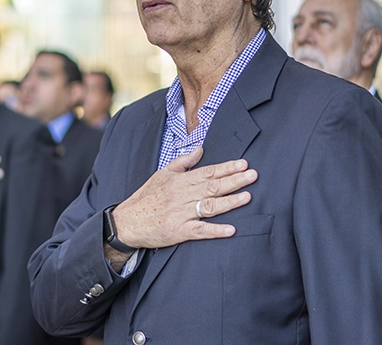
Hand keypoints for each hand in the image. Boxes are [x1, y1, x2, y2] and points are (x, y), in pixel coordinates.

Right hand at [111, 146, 256, 250]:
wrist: (128, 221)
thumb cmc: (146, 197)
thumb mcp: (162, 173)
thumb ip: (183, 162)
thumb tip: (200, 149)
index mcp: (180, 181)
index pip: (208, 172)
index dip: (227, 168)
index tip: (243, 164)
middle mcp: (183, 196)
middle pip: (213, 187)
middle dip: (234, 180)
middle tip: (253, 175)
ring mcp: (182, 214)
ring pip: (210, 206)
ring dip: (230, 201)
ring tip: (247, 196)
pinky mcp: (179, 231)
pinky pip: (201, 231)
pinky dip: (216, 230)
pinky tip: (231, 229)